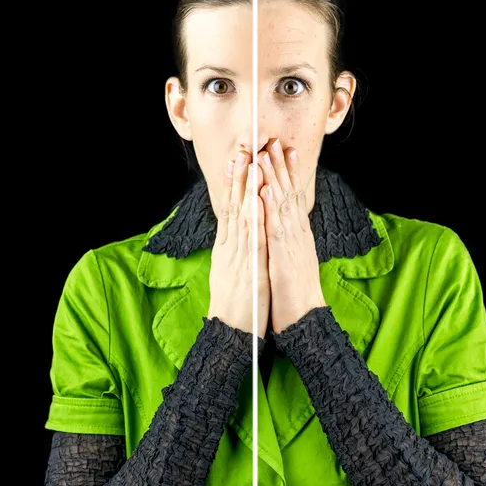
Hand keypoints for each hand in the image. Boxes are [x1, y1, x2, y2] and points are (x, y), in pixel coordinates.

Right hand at [208, 151, 270, 339]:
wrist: (230, 333)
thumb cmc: (234, 304)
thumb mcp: (231, 270)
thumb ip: (233, 249)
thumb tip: (235, 232)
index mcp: (228, 247)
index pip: (230, 210)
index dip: (234, 185)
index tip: (238, 161)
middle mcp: (231, 248)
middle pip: (234, 207)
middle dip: (238, 178)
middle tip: (242, 151)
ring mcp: (238, 257)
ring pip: (242, 218)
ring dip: (246, 190)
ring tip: (250, 166)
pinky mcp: (248, 269)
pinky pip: (252, 239)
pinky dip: (254, 218)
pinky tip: (257, 201)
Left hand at [257, 139, 325, 333]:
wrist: (305, 317)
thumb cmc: (296, 291)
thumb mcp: (294, 258)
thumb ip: (290, 238)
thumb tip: (286, 222)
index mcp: (297, 232)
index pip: (293, 196)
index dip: (288, 172)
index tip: (284, 151)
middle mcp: (296, 232)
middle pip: (289, 193)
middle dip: (281, 166)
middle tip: (276, 141)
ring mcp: (291, 241)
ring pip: (282, 203)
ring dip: (274, 177)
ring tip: (267, 155)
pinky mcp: (283, 254)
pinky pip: (275, 226)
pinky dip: (270, 206)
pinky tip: (264, 189)